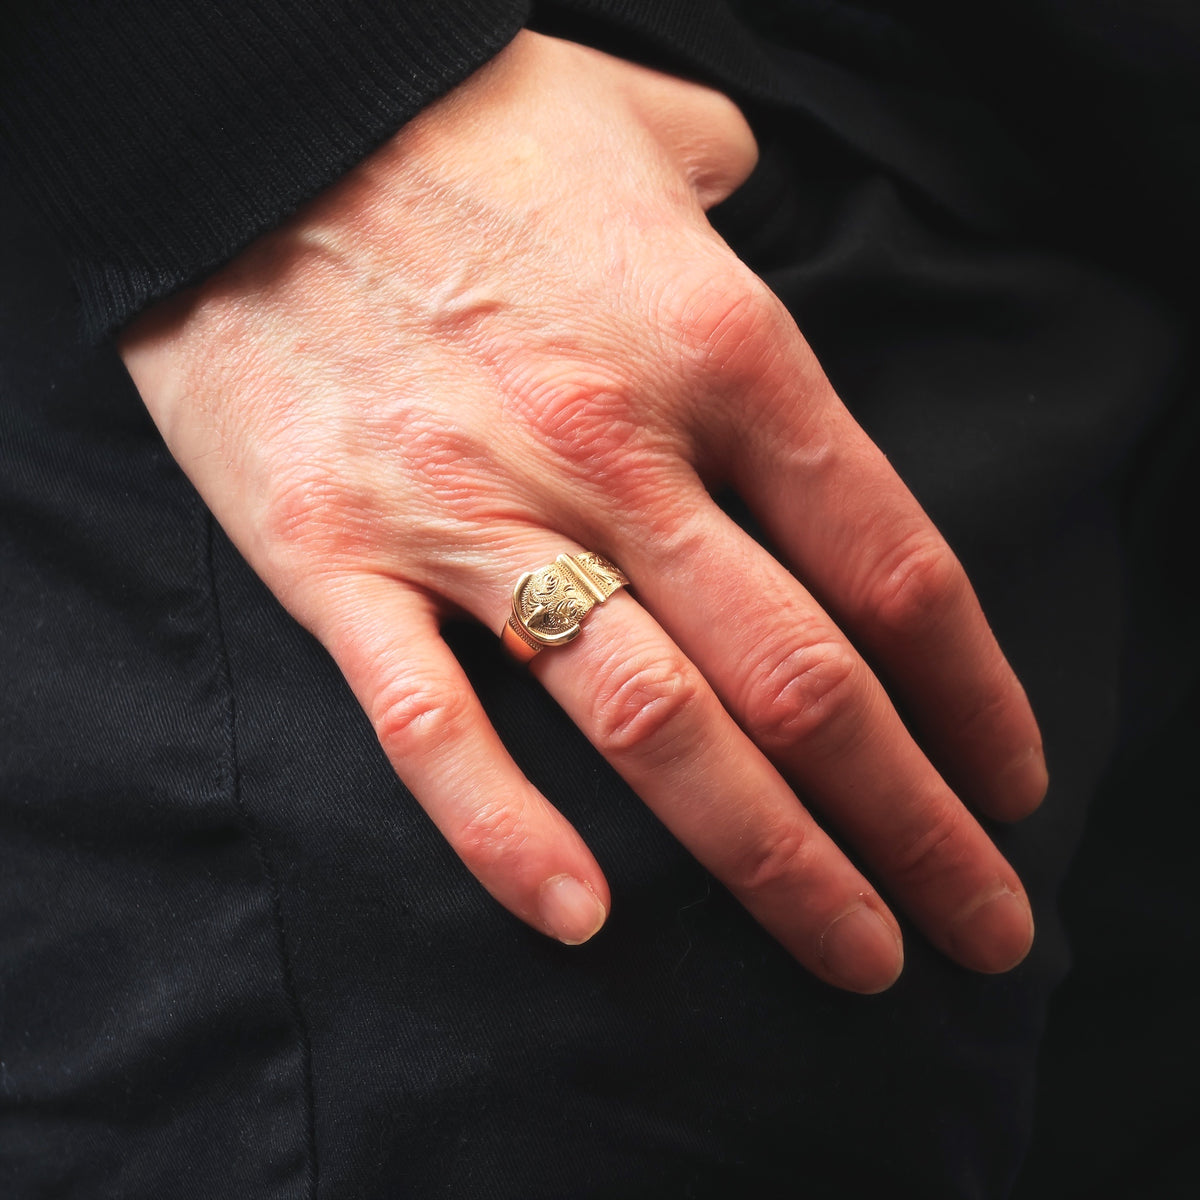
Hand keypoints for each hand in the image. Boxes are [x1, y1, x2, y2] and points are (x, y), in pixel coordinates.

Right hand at [119, 30, 1045, 992]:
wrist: (242, 123)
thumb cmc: (457, 123)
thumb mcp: (643, 129)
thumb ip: (732, 188)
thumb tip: (760, 205)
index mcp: (719, 352)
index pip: (892, 566)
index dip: (973, 696)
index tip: (1010, 782)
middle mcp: (618, 453)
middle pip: (803, 681)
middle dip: (911, 824)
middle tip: (980, 923)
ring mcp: (474, 516)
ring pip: (655, 728)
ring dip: (774, 863)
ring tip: (855, 951)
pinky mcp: (338, 557)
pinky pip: (432, 725)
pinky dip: (505, 835)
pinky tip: (581, 922)